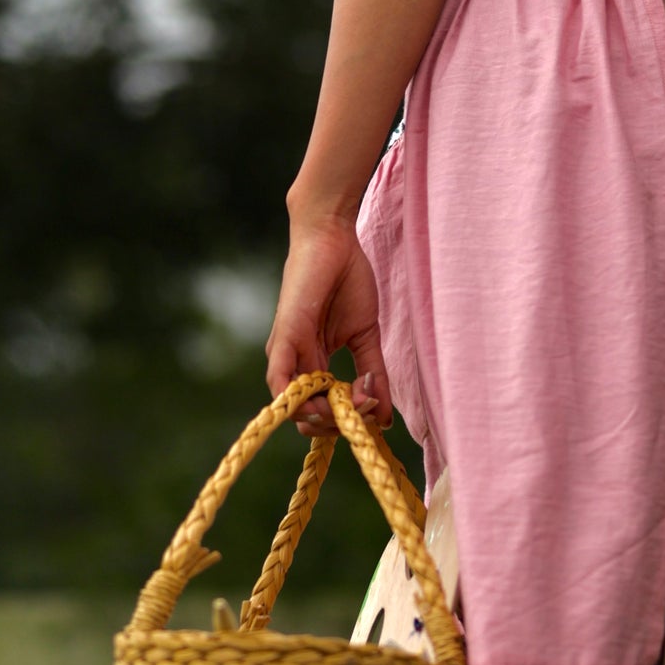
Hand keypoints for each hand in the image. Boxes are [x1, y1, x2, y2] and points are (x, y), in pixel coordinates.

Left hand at [265, 211, 393, 435]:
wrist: (334, 239)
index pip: (321, 412)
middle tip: (363, 410)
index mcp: (315, 363)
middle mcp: (297, 363)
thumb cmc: (348, 279)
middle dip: (336, 425)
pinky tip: (322, 404)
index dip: (344, 422)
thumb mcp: (366, 335)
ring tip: (353, 404)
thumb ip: (375, 373)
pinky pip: (279, 381)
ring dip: (324, 417)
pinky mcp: (284, 337)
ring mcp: (288, 352)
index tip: (371, 413)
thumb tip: (385, 416)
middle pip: (306, 417)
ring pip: (293, 407)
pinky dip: (295, 401)